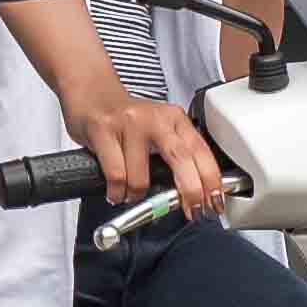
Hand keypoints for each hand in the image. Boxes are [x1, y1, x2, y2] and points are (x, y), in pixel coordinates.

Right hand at [75, 82, 227, 214]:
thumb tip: (191, 195)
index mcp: (174, 118)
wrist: (92, 94)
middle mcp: (155, 119)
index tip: (214, 202)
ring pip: (141, 179)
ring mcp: (129, 124)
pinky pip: (116, 176)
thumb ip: (176, 155)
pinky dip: (116, 193)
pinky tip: (116, 191)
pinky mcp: (104, 131)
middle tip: (192, 212)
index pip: (201, 151)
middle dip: (190, 192)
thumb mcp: (160, 129)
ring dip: (136, 196)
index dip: (211, 181)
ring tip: (131, 195)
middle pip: (182, 160)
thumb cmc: (126, 119)